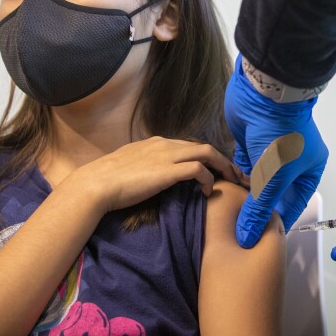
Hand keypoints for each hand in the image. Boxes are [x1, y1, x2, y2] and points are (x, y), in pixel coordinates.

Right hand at [67, 137, 239, 213]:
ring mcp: (167, 155)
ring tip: (234, 183)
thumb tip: (150, 176)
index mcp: (157, 143)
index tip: (220, 171)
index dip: (209, 158)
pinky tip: (208, 191)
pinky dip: (208, 179)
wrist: (96, 184)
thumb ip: (145, 166)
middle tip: (239, 177)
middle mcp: (165, 144)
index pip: (191, 146)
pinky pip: (198, 169)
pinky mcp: (168, 170)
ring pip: (207, 153)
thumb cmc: (108, 180)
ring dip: (224, 168)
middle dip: (225, 162)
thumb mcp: (130, 167)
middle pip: (205, 147)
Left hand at [224, 54, 327, 247]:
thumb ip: (259, 209)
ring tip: (230, 218)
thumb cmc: (280, 136)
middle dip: (258, 210)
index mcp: (308, 170)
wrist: (264, 96)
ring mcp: (269, 152)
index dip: (279, 222)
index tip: (263, 241)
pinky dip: (233, 177)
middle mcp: (291, 163)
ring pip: (255, 181)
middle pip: (273, 193)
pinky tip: (223, 192)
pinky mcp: (250, 143)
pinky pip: (241, 166)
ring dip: (244, 194)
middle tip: (242, 232)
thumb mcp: (273, 178)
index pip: (294, 204)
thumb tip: (247, 238)